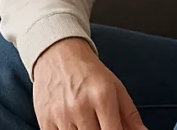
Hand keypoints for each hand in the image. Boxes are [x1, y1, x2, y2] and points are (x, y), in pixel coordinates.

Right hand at [32, 38, 146, 129]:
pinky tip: (72, 126)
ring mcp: (61, 115)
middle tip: (101, 124)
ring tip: (87, 123)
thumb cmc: (89, 72)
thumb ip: (130, 115)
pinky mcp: (45, 120)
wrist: (58, 54)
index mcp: (103, 97)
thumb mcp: (116, 88)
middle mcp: (81, 107)